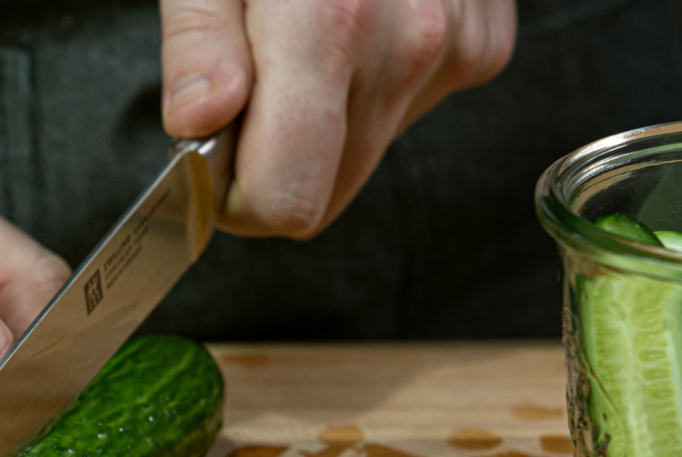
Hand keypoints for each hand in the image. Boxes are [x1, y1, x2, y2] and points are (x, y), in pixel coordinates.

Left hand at [160, 0, 516, 237]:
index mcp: (328, 29)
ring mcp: (454, 50)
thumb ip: (200, 44)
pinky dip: (371, 88)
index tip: (217, 170)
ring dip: (325, 124)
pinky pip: (409, 112)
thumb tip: (199, 125)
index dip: (241, 202)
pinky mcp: (482, 48)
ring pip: (367, 154)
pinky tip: (359, 28)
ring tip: (310, 40)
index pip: (289, 202)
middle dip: (279, 162)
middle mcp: (408, 47)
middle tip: (252, 96)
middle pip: (328, 192)